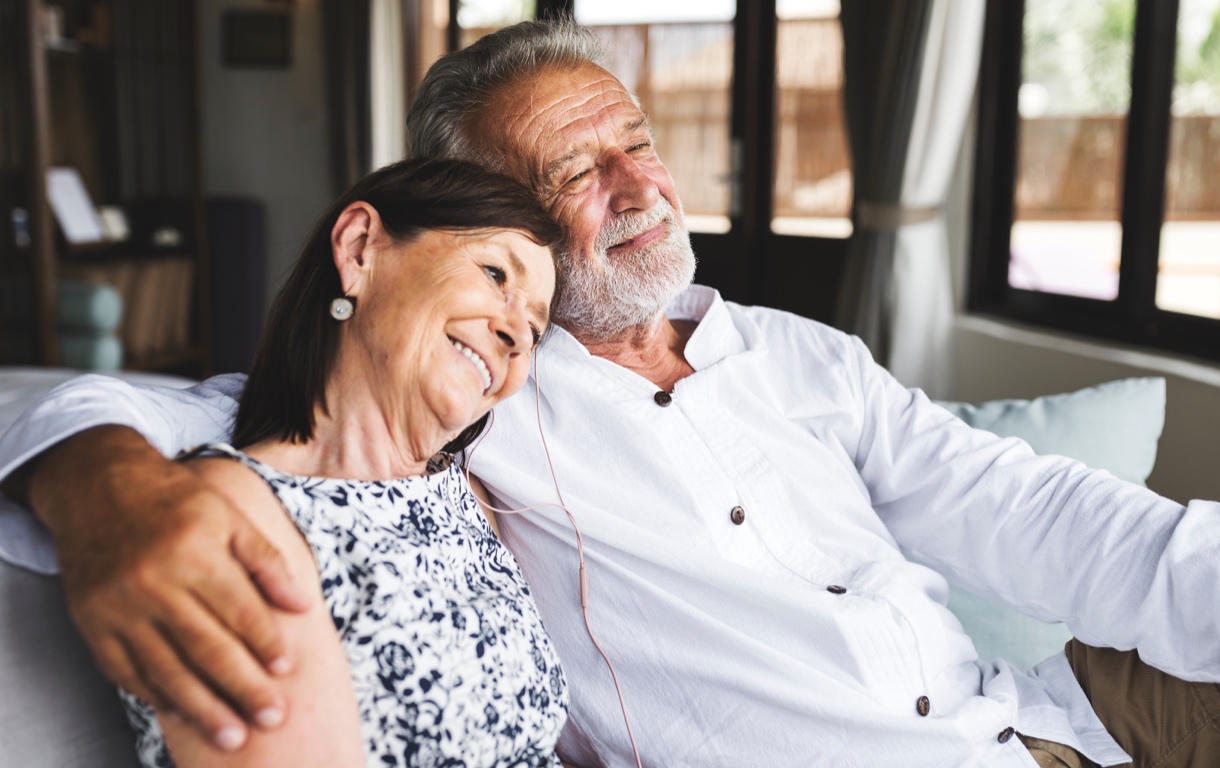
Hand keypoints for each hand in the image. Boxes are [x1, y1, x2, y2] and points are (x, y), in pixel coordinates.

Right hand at [22, 426, 313, 751]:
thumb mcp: (229, 515)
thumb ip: (268, 560)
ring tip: (233, 735)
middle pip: (206, 647)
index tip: (286, 670)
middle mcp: (154, 582)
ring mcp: (119, 608)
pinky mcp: (93, 624)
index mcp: (194, 551)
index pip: (238, 609)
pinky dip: (158, 696)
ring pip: (167, 669)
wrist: (99, 487)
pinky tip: (185, 713)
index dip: (264, 641)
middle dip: (243, 687)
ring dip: (204, 707)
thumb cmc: (176, 500)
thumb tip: (303, 606)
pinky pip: (127, 672)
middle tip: (272, 717)